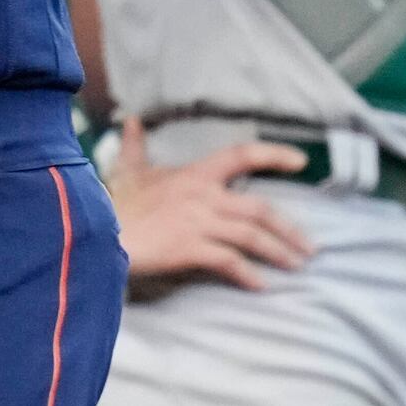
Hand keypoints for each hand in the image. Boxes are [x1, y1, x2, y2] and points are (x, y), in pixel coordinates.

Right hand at [110, 117, 315, 290]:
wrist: (96, 228)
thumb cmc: (112, 200)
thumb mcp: (127, 169)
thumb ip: (135, 145)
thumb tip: (130, 120)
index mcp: (194, 173)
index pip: (242, 155)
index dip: (274, 155)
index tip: (301, 161)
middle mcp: (202, 194)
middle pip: (258, 209)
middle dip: (288, 230)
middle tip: (309, 247)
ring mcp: (197, 222)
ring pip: (250, 236)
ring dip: (278, 252)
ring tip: (296, 267)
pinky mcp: (188, 248)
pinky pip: (228, 261)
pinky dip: (248, 275)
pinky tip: (261, 286)